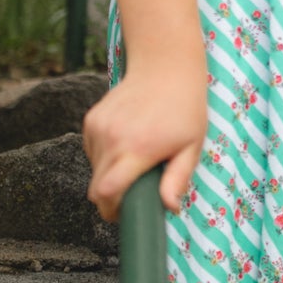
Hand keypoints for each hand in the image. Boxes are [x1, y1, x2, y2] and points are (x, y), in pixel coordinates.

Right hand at [81, 59, 207, 221]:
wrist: (164, 67)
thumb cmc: (185, 109)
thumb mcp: (191, 146)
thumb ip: (177, 179)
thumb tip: (169, 209)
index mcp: (138, 148)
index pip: (107, 192)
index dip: (112, 211)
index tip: (126, 215)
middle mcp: (112, 138)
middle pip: (95, 189)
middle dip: (110, 200)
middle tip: (132, 197)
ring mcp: (98, 128)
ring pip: (94, 170)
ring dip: (109, 176)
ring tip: (135, 163)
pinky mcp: (91, 120)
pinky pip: (92, 152)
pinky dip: (104, 157)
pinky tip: (126, 145)